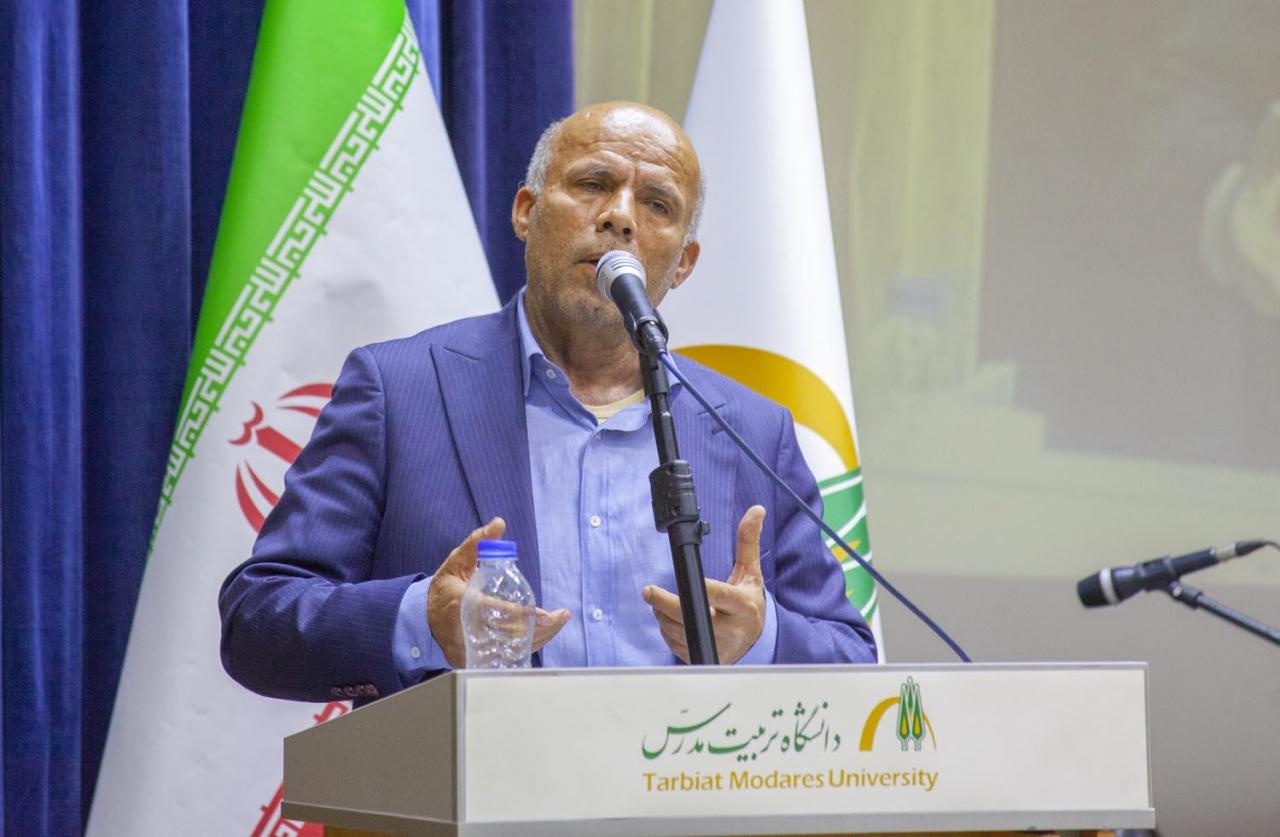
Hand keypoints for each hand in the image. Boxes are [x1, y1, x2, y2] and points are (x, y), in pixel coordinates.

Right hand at [426, 517, 570, 667]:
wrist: (423, 620)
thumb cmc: (444, 589)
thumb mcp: (457, 562)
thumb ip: (478, 543)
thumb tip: (499, 523)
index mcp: (461, 604)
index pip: (495, 612)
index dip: (522, 615)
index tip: (547, 614)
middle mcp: (465, 630)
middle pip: (508, 636)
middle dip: (540, 629)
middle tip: (561, 617)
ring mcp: (468, 649)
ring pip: (510, 650)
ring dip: (539, 639)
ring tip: (558, 623)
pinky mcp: (472, 660)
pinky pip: (504, 658)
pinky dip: (524, 648)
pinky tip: (542, 636)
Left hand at [642, 505, 766, 663]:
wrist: (754, 640)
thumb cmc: (748, 601)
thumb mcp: (751, 572)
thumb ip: (748, 541)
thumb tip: (755, 510)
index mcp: (743, 605)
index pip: (718, 595)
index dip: (700, 588)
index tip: (681, 579)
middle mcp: (731, 629)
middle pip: (692, 617)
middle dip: (666, 604)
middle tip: (649, 591)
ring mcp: (716, 646)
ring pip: (678, 630)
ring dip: (663, 614)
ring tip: (658, 601)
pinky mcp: (702, 657)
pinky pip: (675, 644)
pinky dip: (666, 629)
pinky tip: (667, 617)